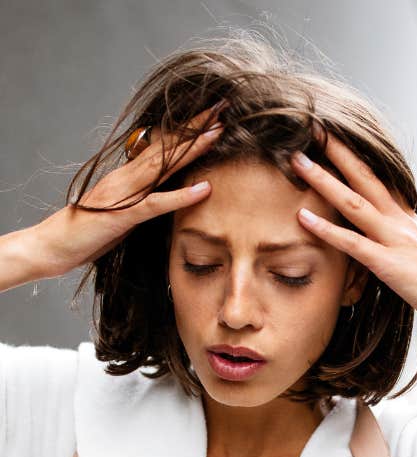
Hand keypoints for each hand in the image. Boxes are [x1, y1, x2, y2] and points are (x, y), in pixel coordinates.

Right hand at [32, 107, 224, 279]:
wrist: (55, 245)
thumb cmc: (88, 232)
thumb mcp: (121, 211)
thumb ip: (141, 199)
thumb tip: (162, 194)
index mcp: (127, 176)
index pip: (160, 147)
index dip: (185, 132)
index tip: (210, 117)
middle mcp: (126, 177)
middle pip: (165, 147)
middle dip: (194, 128)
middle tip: (220, 109)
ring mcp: (125, 194)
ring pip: (163, 166)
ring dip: (192, 149)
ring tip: (217, 133)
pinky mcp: (123, 215)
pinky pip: (157, 204)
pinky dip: (181, 196)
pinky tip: (204, 189)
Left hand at [290, 135, 416, 338]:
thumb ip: (401, 244)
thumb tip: (385, 242)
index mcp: (408, 219)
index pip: (380, 178)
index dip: (356, 156)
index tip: (334, 136)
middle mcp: (401, 222)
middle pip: (365, 178)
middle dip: (337, 152)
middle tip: (312, 129)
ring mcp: (395, 241)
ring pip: (354, 202)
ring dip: (323, 180)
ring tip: (297, 162)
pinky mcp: (389, 265)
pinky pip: (352, 243)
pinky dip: (326, 229)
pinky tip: (303, 217)